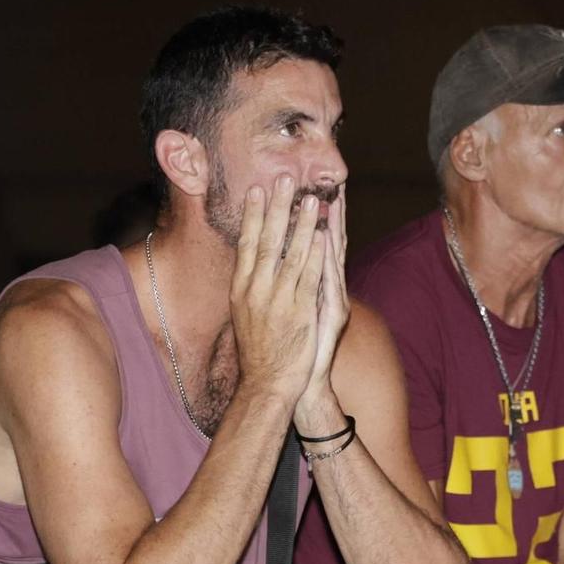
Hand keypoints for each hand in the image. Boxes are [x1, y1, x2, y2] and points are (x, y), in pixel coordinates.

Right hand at [231, 176, 326, 411]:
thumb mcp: (244, 314)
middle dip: (277, 208)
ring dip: (301, 224)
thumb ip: (249, 286)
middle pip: (267, 241)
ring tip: (310, 198)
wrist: (268, 385)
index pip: (247, 244)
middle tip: (284, 178)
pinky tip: (321, 236)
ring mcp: (278, 301)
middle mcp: (257, 291)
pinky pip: (309, 278)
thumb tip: (250, 262)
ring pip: (291, 255)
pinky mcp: (300, 313)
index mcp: (241, 289)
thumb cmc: (258, 351)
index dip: (253, 216)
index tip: (257, 190)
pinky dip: (315, 255)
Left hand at [295, 187, 349, 425]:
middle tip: (329, 184)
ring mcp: (329, 301)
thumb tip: (283, 262)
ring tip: (327, 200)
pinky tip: (326, 238)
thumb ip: (295, 287)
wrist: (301, 384)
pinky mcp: (331, 315)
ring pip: (331, 258)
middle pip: (330, 244)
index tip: (318, 191)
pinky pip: (327, 280)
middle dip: (330, 214)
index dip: (320, 219)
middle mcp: (327, 289)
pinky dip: (326, 258)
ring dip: (330, 227)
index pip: (319, 245)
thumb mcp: (292, 312)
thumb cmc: (295, 350)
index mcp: (316, 286)